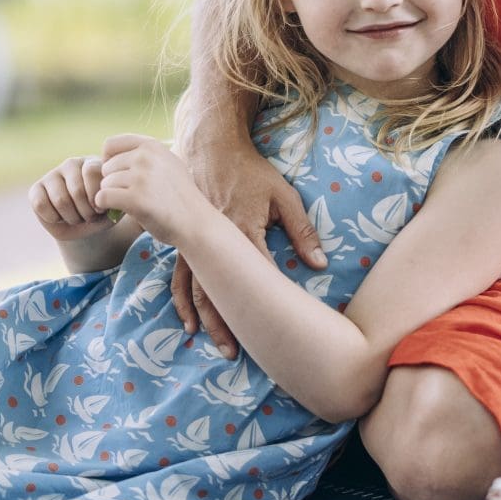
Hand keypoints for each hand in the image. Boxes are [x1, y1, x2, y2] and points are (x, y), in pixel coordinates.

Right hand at [29, 155, 111, 242]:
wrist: (85, 228)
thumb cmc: (102, 214)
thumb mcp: (113, 206)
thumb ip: (112, 197)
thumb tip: (100, 198)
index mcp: (92, 163)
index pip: (91, 171)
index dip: (96, 196)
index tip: (101, 209)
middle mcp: (71, 164)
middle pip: (77, 190)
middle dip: (86, 212)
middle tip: (90, 217)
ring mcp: (52, 174)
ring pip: (60, 200)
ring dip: (72, 218)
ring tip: (77, 217)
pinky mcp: (36, 189)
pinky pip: (41, 205)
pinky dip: (53, 218)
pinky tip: (60, 216)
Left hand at [94, 135, 215, 250]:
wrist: (196, 223)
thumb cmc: (180, 197)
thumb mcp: (169, 164)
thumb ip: (146, 155)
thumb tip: (110, 153)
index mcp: (152, 146)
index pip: (111, 144)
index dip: (107, 160)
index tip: (114, 174)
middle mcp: (146, 157)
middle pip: (106, 167)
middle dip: (112, 182)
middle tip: (126, 195)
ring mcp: (141, 178)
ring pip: (105, 184)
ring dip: (112, 196)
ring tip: (128, 205)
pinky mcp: (135, 199)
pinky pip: (103, 197)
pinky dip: (104, 206)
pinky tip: (115, 211)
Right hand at [175, 126, 326, 358]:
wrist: (210, 145)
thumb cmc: (250, 170)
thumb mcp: (283, 195)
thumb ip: (303, 230)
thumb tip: (320, 264)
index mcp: (243, 231)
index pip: (255, 278)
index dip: (262, 308)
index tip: (271, 333)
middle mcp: (215, 241)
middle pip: (219, 291)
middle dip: (224, 324)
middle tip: (232, 354)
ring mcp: (195, 240)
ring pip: (194, 286)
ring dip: (202, 316)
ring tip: (208, 342)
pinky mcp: (183, 237)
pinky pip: (180, 273)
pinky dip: (181, 297)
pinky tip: (187, 317)